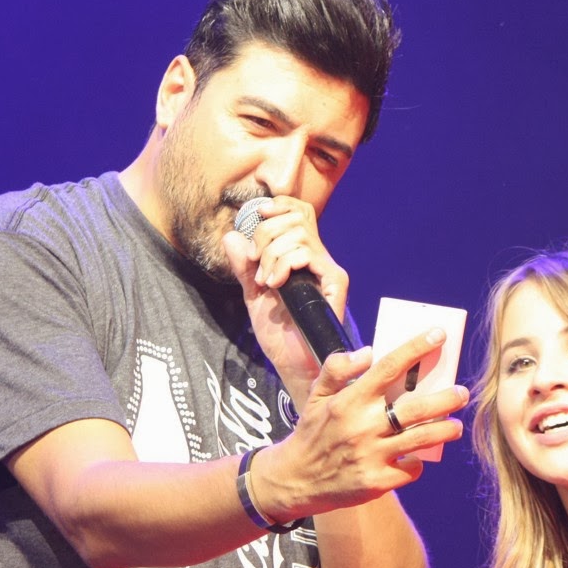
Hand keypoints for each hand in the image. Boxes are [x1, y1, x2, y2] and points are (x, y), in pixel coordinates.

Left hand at [220, 195, 347, 388]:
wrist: (292, 363)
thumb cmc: (278, 334)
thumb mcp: (253, 294)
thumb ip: (244, 266)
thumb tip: (231, 236)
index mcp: (302, 256)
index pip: (299, 211)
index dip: (279, 204)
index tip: (257, 214)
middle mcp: (319, 259)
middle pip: (296, 216)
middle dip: (266, 234)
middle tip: (256, 263)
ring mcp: (328, 270)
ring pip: (298, 234)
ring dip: (272, 254)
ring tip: (266, 281)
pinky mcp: (335, 283)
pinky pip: (306, 254)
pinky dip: (284, 264)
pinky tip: (275, 284)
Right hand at [248, 327, 468, 521]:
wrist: (295, 479)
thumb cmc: (312, 432)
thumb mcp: (316, 395)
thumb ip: (337, 369)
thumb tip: (367, 352)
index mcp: (350, 401)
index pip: (388, 367)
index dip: (416, 348)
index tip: (439, 335)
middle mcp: (362, 427)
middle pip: (416, 407)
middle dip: (446, 398)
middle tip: (462, 393)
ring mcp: (371, 456)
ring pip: (421, 439)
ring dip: (445, 431)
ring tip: (456, 426)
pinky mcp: (376, 483)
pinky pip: (410, 470)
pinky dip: (417, 463)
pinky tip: (417, 458)